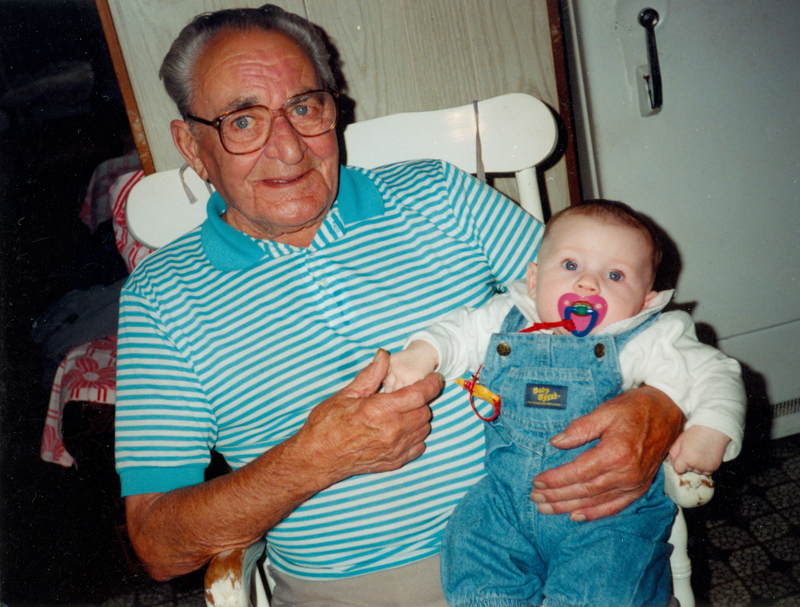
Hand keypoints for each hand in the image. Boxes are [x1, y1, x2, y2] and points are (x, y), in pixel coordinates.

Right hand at [295, 349, 443, 481]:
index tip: (436, 377)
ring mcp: (394, 449)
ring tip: (404, 411)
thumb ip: (371, 375)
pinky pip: (418, 448)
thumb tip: (384, 355)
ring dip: (419, 418)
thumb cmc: (327, 425)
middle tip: (410, 393)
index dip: (432, 384)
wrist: (316, 458)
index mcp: (381, 410)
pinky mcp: (393, 462)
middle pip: (425, 411)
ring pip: (424, 429)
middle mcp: (393, 431)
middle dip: (422, 400)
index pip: (419, 394)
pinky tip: (402, 430)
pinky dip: (416, 437)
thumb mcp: (346, 394)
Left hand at [530, 385, 683, 520]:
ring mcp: (634, 483)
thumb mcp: (605, 411)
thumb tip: (556, 443)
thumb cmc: (634, 408)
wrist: (667, 412)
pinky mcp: (639, 488)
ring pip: (595, 501)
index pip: (579, 472)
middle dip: (557, 496)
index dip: (556, 479)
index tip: (537, 482)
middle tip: (535, 498)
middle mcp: (626, 473)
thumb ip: (579, 429)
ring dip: (568, 506)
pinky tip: (576, 516)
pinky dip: (594, 513)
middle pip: (585, 490)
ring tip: (546, 508)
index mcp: (616, 453)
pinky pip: (614, 506)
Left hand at [669, 425, 728, 474]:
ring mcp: (706, 467)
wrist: (713, 430)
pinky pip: (706, 472)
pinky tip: (705, 457)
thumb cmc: (695, 434)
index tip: (682, 457)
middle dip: (688, 463)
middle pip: (688, 470)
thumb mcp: (680, 440)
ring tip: (700, 454)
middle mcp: (696, 465)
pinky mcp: (714, 468)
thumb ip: (673, 453)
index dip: (678, 463)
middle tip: (693, 452)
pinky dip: (705, 467)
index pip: (678, 469)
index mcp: (686, 458)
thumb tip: (673, 464)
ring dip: (696, 466)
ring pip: (697, 472)